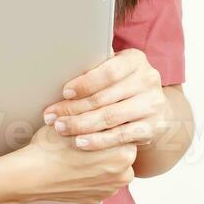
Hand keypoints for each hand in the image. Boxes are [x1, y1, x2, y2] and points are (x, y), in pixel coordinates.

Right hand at [4, 123, 136, 203]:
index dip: (108, 126)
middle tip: (86, 138)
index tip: (96, 124)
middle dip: (107, 145)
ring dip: (101, 161)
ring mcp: (110, 189)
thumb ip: (98, 114)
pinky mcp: (97, 199)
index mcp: (124, 151)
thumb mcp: (77, 121)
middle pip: (121, 151)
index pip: (124, 132)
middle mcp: (123, 173)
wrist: (32, 175)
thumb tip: (107, 104)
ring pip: (111, 169)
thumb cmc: (52, 146)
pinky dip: (91, 176)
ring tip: (80, 154)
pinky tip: (77, 168)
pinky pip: (99, 183)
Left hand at [42, 48, 167, 151]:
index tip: (64, 93)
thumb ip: (96, 65)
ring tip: (60, 128)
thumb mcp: (114, 68)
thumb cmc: (121, 84)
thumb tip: (62, 63)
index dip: (85, 83)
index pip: (109, 72)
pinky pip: (121, 136)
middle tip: (51, 116)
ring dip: (81, 125)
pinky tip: (80, 142)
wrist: (152, 106)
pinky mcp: (153, 127)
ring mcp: (152, 105)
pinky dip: (98, 141)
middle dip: (73, 108)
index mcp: (135, 60)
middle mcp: (148, 80)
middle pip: (104, 97)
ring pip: (110, 117)